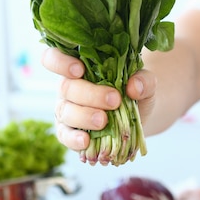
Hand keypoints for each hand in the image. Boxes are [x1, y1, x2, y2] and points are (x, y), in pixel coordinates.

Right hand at [41, 47, 155, 149]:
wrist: (136, 118)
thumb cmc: (133, 92)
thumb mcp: (145, 83)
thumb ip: (144, 80)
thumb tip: (134, 87)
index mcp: (78, 67)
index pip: (54, 58)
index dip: (60, 62)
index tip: (80, 70)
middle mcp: (67, 87)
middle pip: (65, 87)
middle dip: (89, 94)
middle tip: (114, 100)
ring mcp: (66, 110)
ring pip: (65, 111)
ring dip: (84, 116)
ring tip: (103, 121)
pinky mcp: (68, 132)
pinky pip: (64, 135)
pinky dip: (74, 139)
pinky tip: (85, 141)